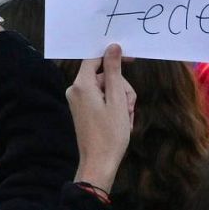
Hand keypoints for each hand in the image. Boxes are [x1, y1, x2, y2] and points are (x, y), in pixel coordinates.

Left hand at [66, 45, 135, 189]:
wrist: (99, 162)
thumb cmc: (110, 133)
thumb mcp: (117, 99)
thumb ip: (114, 71)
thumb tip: (113, 47)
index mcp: (81, 85)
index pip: (95, 59)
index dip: (113, 57)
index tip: (132, 60)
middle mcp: (76, 90)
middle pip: (105, 76)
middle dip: (122, 89)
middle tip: (129, 108)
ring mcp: (79, 101)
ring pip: (108, 89)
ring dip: (122, 101)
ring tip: (126, 119)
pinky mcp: (83, 110)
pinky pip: (103, 100)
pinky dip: (116, 108)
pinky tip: (122, 122)